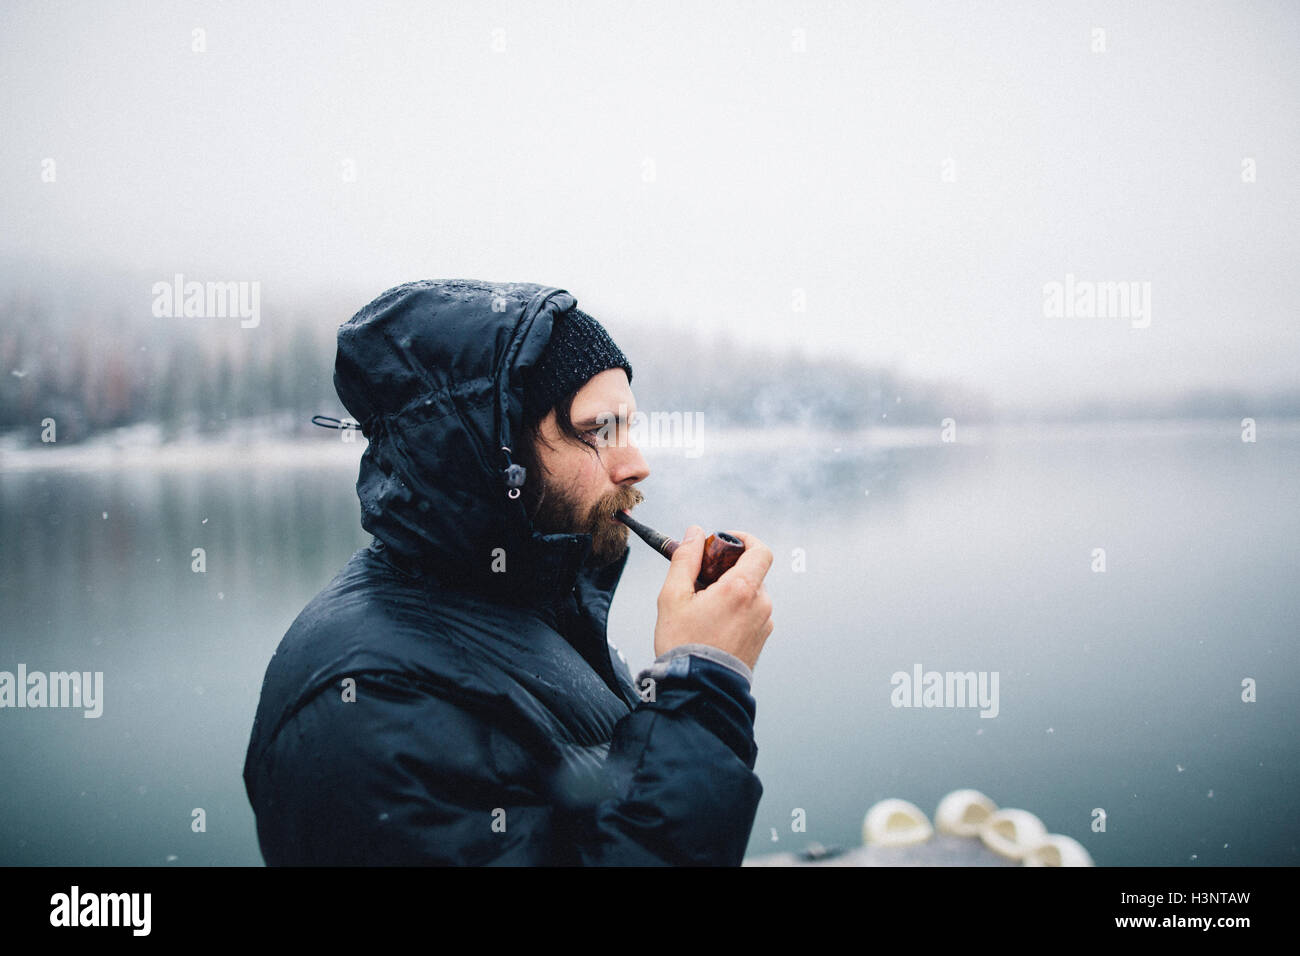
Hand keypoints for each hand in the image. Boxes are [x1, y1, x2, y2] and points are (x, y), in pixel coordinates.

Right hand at [653, 526, 774, 670]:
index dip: (744, 540)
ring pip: (750, 593)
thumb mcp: (673, 596)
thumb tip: (694, 532)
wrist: (699, 690)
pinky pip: (752, 613)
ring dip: (731, 592)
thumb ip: (685, 559)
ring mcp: (764, 624)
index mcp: (741, 589)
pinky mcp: (761, 639)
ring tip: (703, 610)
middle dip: (728, 570)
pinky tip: (713, 626)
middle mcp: (760, 604)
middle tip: (701, 581)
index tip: (724, 543)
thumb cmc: (684, 645)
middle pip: (752, 572)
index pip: (760, 550)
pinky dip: (736, 610)